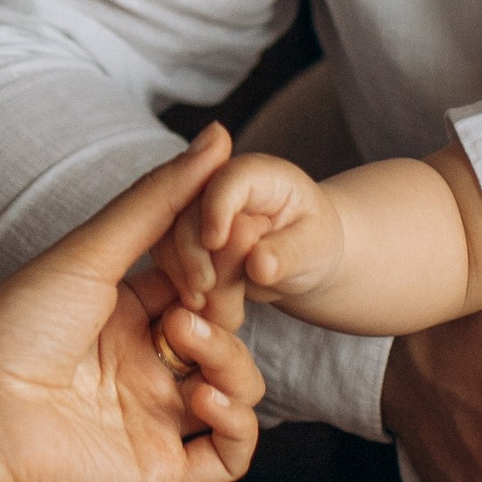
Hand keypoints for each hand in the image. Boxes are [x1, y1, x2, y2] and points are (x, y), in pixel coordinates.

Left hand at [0, 133, 263, 481]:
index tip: (220, 251)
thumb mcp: (93, 250)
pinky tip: (202, 398)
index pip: (204, 287)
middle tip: (195, 302)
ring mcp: (154, 418)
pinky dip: (236, 423)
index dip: (222, 270)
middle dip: (226, 314)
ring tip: (185, 342)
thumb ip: (161, 197)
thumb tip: (220, 134)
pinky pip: (231, 454)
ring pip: (237, 390)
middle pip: (227, 336)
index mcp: (125, 315)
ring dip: (231, 362)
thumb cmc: (16, 324)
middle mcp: (143, 366)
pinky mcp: (160, 470)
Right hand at [160, 146, 338, 325]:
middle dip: (193, 251)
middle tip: (205, 289)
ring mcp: (196, 210)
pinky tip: (200, 306)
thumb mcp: (315, 248)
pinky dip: (180, 285)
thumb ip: (288, 254)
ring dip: (182, 274)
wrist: (300, 257)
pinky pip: (166, 259)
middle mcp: (220, 184)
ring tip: (207, 305)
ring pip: (167, 235)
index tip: (215, 243)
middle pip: (188, 208)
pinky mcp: (182, 238)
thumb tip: (259, 265)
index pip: (229, 179)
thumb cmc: (313, 243)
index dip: (217, 208)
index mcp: (259, 175)